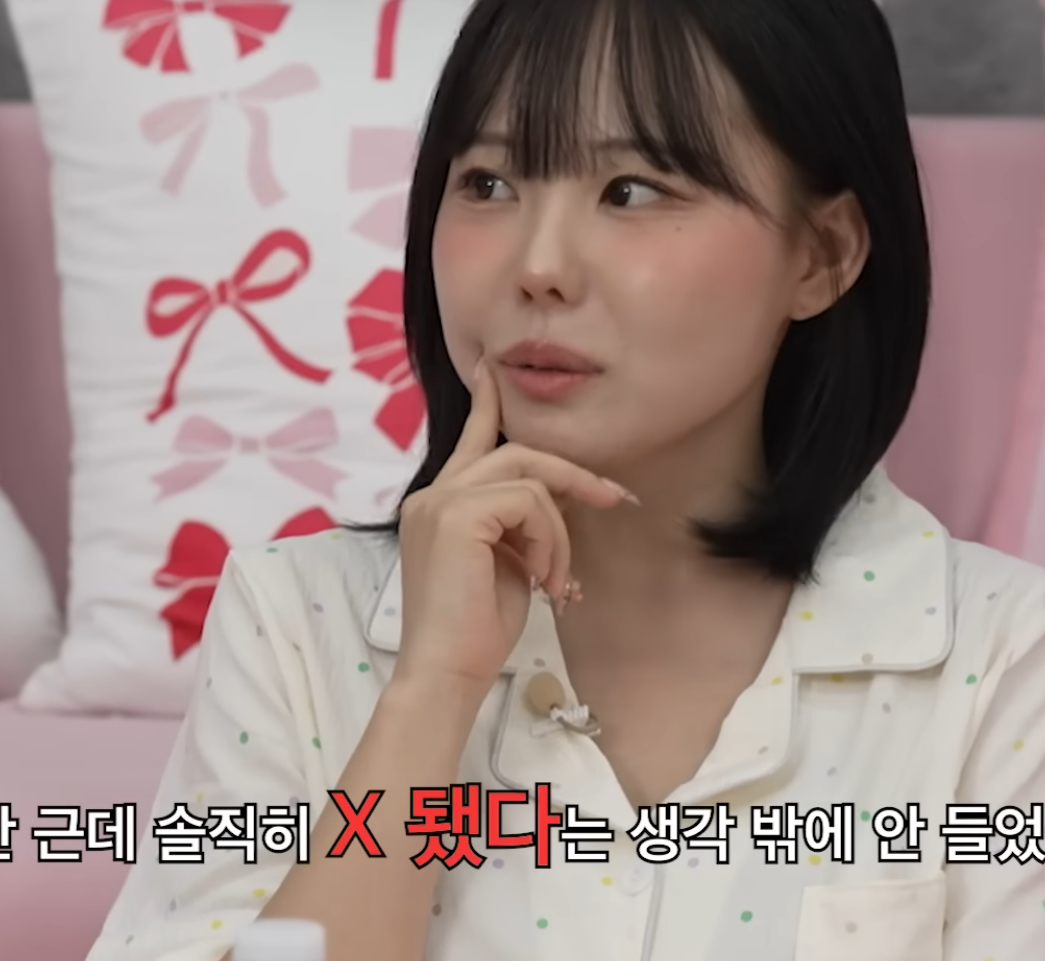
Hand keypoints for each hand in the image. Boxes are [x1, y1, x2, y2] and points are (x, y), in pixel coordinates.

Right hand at [391, 357, 632, 704]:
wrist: (446, 674)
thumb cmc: (475, 632)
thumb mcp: (507, 565)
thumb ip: (519, 525)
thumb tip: (559, 502)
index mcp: (437, 505)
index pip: (469, 441)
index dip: (486, 404)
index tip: (492, 371)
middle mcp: (432, 495)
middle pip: (515, 452)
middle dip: (571, 474)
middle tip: (613, 498)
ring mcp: (440, 502)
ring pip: (530, 479)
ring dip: (560, 531)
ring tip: (557, 580)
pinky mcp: (457, 515)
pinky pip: (530, 502)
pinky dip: (549, 541)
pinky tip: (542, 580)